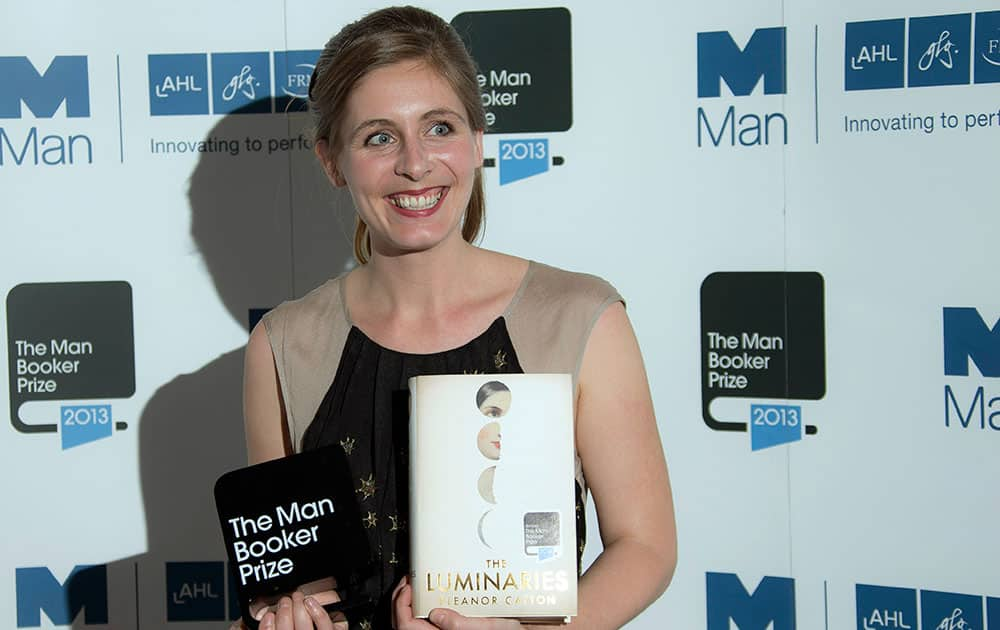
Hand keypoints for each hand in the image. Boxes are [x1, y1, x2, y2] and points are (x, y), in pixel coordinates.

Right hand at [229, 578, 346, 629]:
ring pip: (305, 626)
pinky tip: (311, 604)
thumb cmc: (289, 627)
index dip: (267, 627)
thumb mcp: (259, 628)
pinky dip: (319, 612)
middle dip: (284, 612)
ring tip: (297, 598)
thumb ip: (248, 627)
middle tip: (284, 601)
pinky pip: (327, 627)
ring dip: (299, 608)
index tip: (267, 616)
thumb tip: (242, 624)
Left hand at [392, 577, 522, 629]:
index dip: (401, 605)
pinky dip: (420, 609)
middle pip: (404, 626)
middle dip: (400, 601)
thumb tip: (436, 614)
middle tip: (407, 581)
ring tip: (414, 586)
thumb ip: (463, 624)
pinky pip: (424, 624)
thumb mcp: (492, 626)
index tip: (409, 585)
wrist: (525, 629)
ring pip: (411, 625)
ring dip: (409, 605)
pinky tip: (427, 596)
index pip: (407, 627)